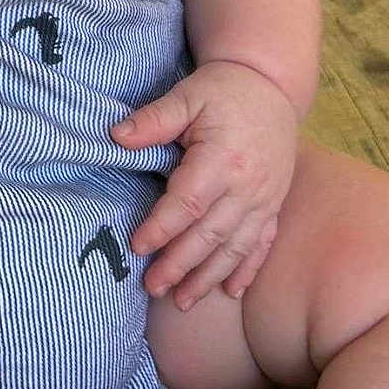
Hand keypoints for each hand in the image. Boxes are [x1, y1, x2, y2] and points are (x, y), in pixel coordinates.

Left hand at [111, 60, 298, 308]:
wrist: (271, 87)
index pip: (188, 202)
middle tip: (152, 286)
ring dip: (209, 276)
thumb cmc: (222, 90)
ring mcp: (265, 199)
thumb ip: (153, 120)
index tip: (137, 246)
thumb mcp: (185, 95)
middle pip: (210, 233)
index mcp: (222, 158)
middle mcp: (247, 185)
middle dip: (180, 264)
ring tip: (183, 301)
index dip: (162, 227)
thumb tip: (115, 136)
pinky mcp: (274, 204)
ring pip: (235, 246)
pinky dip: (247, 269)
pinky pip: (261, 243)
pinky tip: (231, 292)